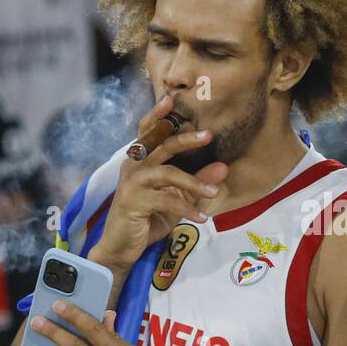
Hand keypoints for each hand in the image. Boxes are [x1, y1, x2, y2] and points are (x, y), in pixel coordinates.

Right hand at [87, 94, 228, 276]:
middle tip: (209, 135)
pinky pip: (167, 200)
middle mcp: (134, 166)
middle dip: (186, 139)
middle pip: (161, 144)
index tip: (172, 99)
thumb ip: (197, 182)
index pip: (148, 130)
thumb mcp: (177, 198)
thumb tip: (223, 167)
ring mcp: (133, 183)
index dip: (158, 114)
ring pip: (168, 173)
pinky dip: (187, 208)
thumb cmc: (148, 218)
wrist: (123, 247)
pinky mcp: (134, 202)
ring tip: (215, 193)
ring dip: (194, 183)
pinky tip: (202, 218)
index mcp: (140, 159)